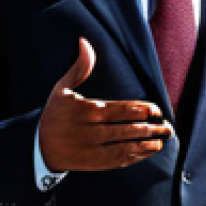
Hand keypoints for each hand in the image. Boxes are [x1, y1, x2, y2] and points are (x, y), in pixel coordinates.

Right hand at [39, 38, 171, 171]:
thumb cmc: (54, 115)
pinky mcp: (94, 163)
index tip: (157, 111)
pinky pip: (118, 160)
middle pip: (127, 129)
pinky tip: (148, 152)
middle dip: (150, 128)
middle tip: (168, 127)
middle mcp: (92, 130)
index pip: (122, 109)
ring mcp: (94, 149)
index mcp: (88, 110)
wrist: (38, 147)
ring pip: (125, 146)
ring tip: (162, 140)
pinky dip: (135, 157)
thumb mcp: (61, 89)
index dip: (142, 110)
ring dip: (146, 144)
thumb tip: (85, 42)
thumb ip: (79, 67)